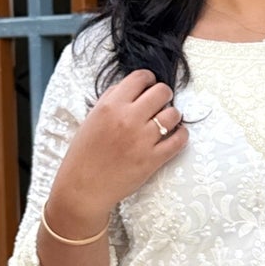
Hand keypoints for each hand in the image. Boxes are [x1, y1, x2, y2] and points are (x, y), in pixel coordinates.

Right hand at [43, 70, 186, 237]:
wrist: (83, 188)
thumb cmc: (84, 154)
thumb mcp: (91, 119)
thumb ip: (111, 100)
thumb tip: (132, 89)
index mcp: (110, 105)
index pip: (140, 78)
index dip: (148, 80)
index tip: (148, 87)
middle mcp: (128, 118)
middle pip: (162, 91)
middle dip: (163, 95)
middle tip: (159, 104)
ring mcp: (143, 139)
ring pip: (174, 114)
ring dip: (172, 116)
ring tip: (166, 122)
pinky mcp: (153, 159)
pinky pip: (179, 140)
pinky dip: (181, 135)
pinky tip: (175, 136)